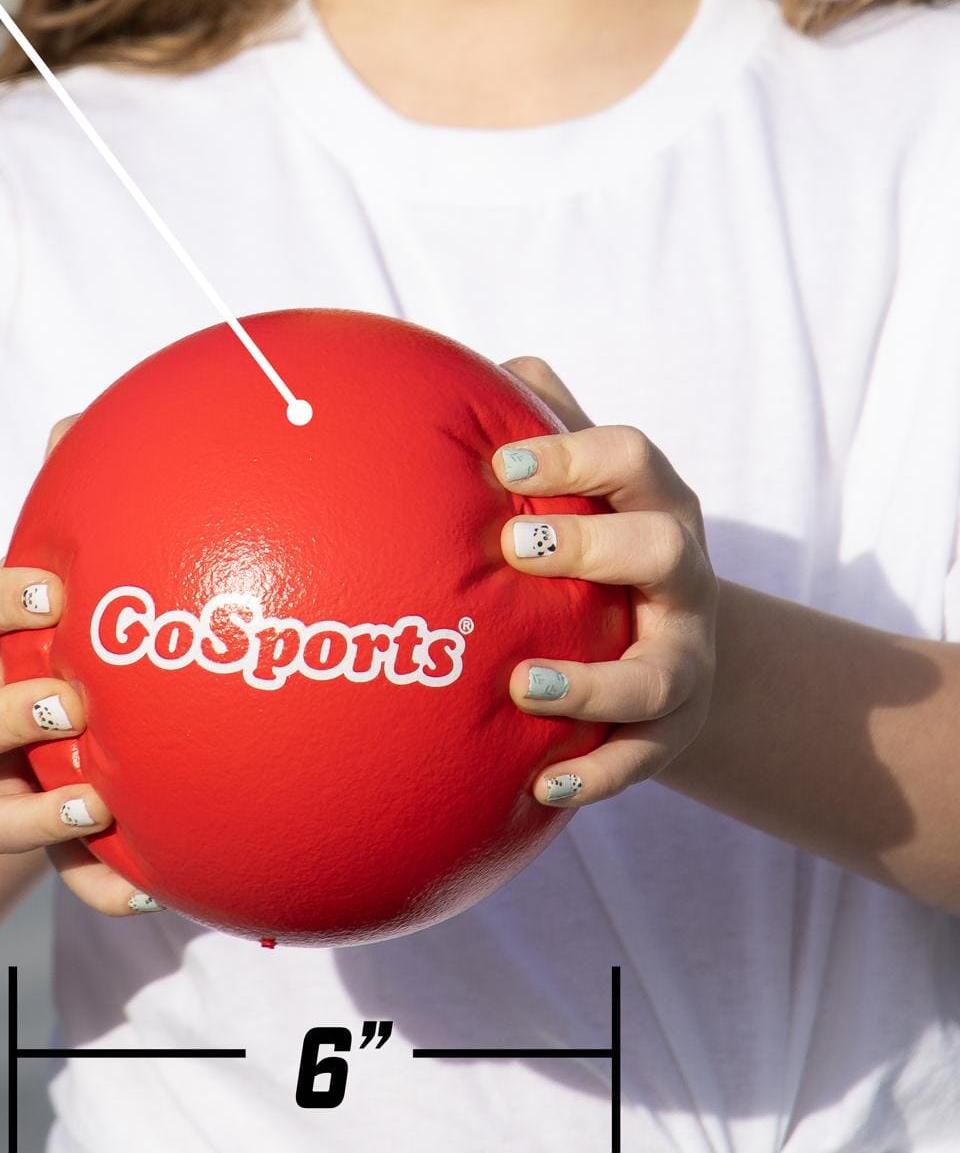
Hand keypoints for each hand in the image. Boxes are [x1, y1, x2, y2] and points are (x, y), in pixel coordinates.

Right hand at [0, 419, 156, 916]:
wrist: (9, 744)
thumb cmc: (45, 633)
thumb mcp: (44, 573)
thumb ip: (64, 498)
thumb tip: (79, 418)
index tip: (50, 592)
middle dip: (0, 713)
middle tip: (69, 698)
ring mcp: (1, 786)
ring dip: (37, 811)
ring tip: (99, 799)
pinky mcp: (44, 844)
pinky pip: (63, 879)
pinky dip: (101, 886)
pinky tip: (156, 887)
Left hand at [495, 357, 718, 808]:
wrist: (670, 637)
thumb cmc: (595, 533)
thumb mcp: (580, 477)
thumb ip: (533, 419)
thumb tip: (468, 365)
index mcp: (651, 501)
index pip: (632, 459)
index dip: (574, 455)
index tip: (503, 467)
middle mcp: (682, 575)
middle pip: (663, 550)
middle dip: (593, 547)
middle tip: (514, 549)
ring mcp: (684, 656)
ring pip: (659, 672)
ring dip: (592, 682)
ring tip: (521, 684)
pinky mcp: (671, 730)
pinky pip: (641, 758)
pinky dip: (597, 775)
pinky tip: (541, 788)